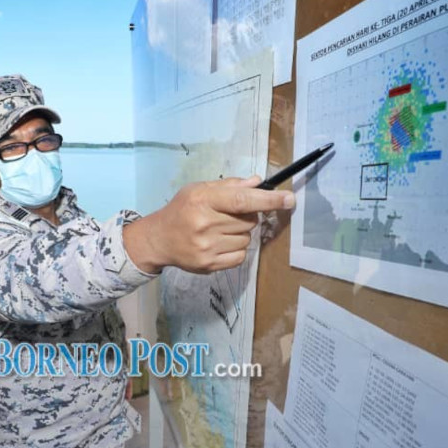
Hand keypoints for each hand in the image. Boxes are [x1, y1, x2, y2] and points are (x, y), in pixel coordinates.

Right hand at [123, 176, 294, 273]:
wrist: (158, 239)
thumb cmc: (181, 210)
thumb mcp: (199, 189)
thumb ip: (229, 186)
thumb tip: (258, 182)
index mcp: (203, 200)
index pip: (243, 200)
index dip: (269, 200)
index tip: (289, 199)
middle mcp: (205, 224)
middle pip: (249, 220)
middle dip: (246, 216)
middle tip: (227, 215)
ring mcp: (207, 247)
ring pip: (247, 239)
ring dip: (240, 233)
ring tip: (219, 230)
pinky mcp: (209, 265)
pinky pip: (241, 255)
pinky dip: (236, 249)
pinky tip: (219, 243)